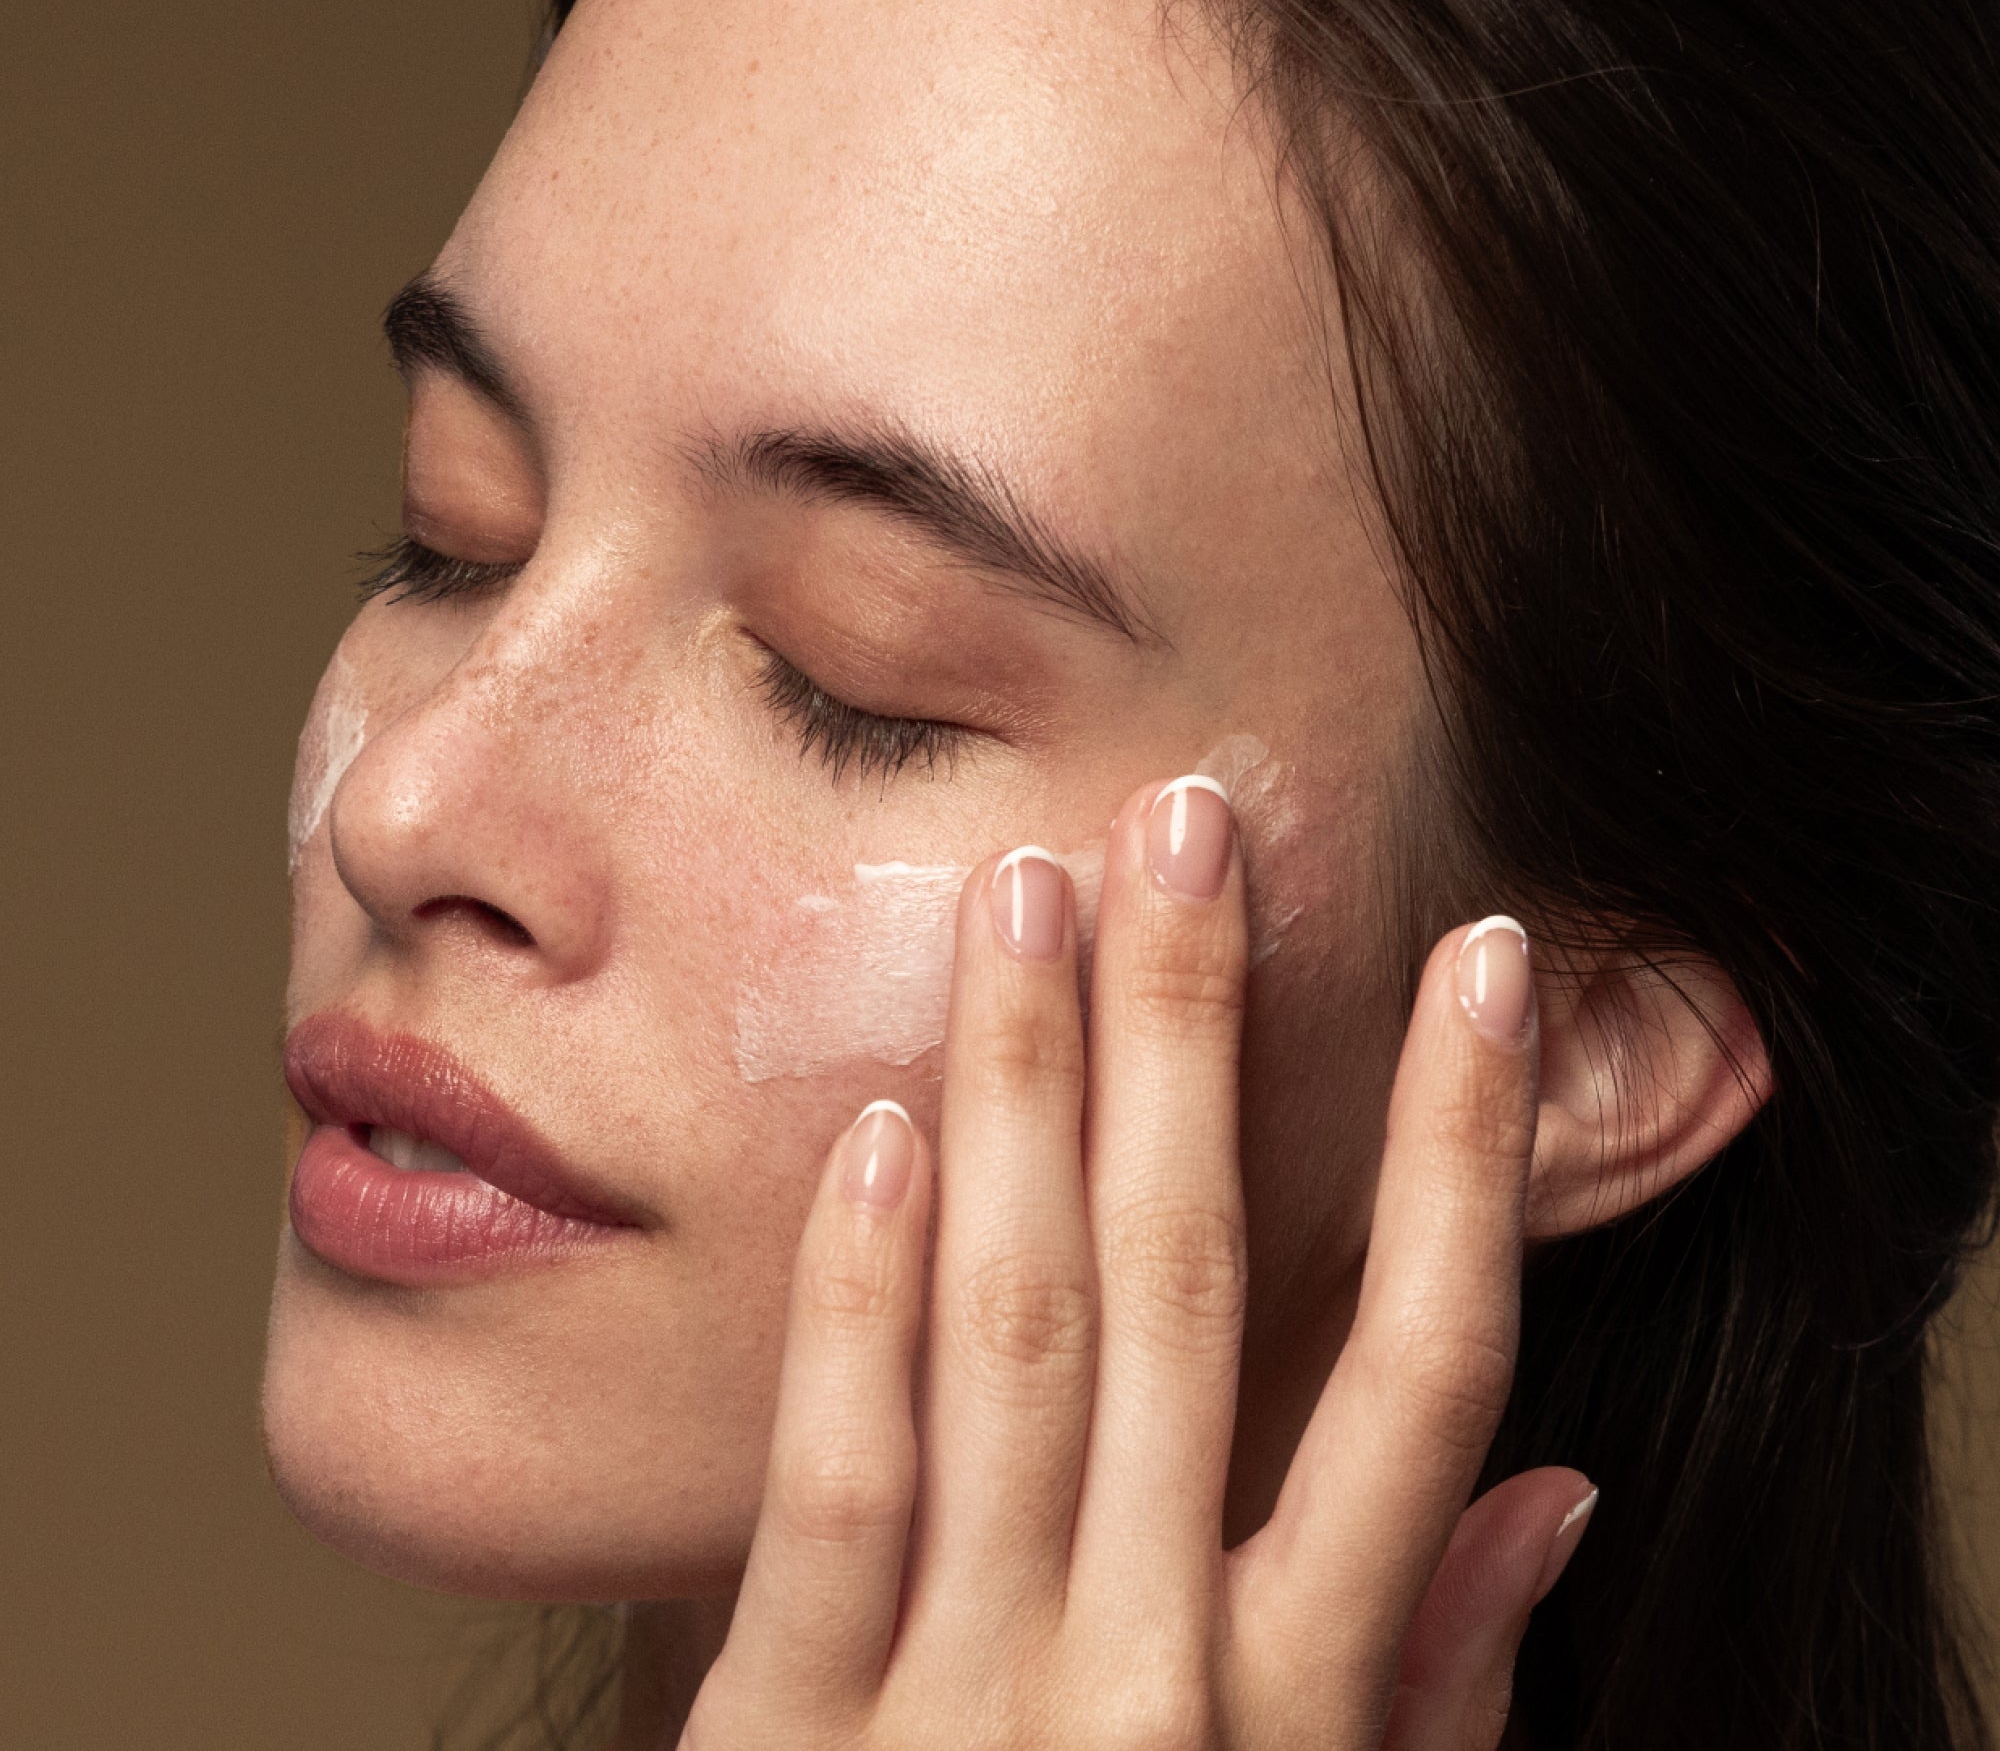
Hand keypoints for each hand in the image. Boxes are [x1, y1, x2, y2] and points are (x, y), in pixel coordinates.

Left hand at [685, 776, 1594, 1749]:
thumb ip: (1430, 1696)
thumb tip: (1552, 1497)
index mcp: (1298, 1706)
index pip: (1426, 1378)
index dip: (1467, 1158)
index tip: (1483, 969)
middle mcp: (1155, 1683)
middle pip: (1202, 1295)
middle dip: (1202, 1040)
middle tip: (1196, 824)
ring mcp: (968, 1712)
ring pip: (1022, 1343)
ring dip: (1029, 1095)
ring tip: (1039, 896)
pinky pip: (836, 1495)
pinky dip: (861, 1303)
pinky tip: (883, 1130)